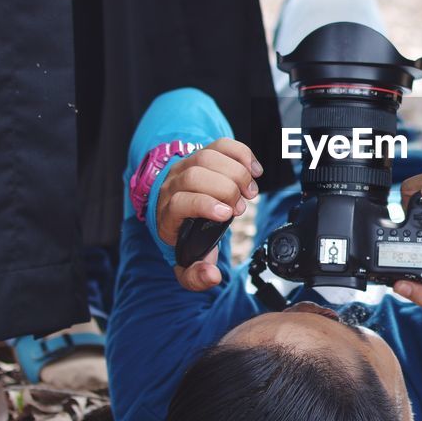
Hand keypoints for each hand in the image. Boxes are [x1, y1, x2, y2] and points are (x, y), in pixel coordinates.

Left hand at [154, 138, 261, 291]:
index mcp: (167, 214)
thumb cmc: (185, 236)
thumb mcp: (186, 260)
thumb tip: (212, 276)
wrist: (178, 209)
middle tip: (241, 207)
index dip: (203, 204)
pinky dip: (242, 155)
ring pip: (208, 157)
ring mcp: (187, 166)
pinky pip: (221, 145)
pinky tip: (254, 171)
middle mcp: (173, 186)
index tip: (226, 214)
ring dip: (235, 173)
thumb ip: (196, 275)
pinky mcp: (203, 154)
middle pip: (195, 176)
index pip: (179, 202)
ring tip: (249, 192)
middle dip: (225, 189)